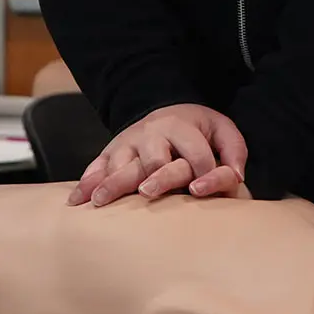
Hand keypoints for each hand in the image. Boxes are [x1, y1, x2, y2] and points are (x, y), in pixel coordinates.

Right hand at [68, 103, 246, 207]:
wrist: (165, 111)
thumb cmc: (197, 130)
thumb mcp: (222, 130)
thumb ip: (234, 151)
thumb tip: (236, 178)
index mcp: (182, 126)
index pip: (194, 152)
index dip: (201, 172)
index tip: (197, 192)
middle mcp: (152, 133)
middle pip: (154, 158)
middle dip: (153, 175)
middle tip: (148, 193)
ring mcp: (127, 143)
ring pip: (119, 163)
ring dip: (111, 182)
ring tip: (101, 201)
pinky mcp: (110, 152)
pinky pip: (96, 166)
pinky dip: (87, 182)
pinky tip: (76, 200)